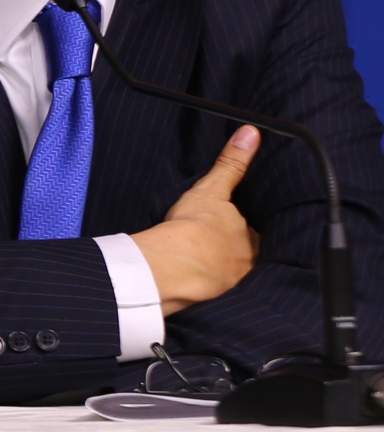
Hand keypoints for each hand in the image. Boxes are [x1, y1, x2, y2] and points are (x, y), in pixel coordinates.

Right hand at [131, 125, 262, 314]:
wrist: (176, 264)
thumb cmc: (194, 228)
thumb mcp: (212, 189)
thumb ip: (231, 163)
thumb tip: (251, 133)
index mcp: (251, 240)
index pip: (254, 233)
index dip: (245, 230)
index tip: (235, 227)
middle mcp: (249, 264)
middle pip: (248, 255)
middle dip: (238, 252)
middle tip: (220, 247)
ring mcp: (232, 284)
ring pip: (234, 275)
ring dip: (225, 272)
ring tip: (210, 268)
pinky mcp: (212, 299)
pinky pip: (216, 292)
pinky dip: (210, 289)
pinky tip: (199, 287)